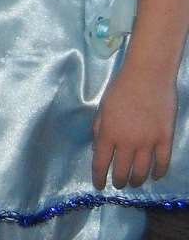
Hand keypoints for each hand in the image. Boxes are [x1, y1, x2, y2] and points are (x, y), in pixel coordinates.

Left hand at [92, 59, 177, 188]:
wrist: (147, 77)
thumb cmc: (120, 89)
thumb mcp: (102, 108)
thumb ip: (99, 128)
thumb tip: (97, 146)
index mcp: (108, 133)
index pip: (100, 162)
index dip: (98, 176)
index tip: (99, 186)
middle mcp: (127, 142)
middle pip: (122, 170)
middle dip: (118, 181)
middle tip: (118, 184)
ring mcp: (148, 142)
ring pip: (142, 171)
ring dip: (137, 180)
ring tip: (134, 182)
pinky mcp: (165, 139)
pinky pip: (163, 162)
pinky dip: (159, 172)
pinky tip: (155, 176)